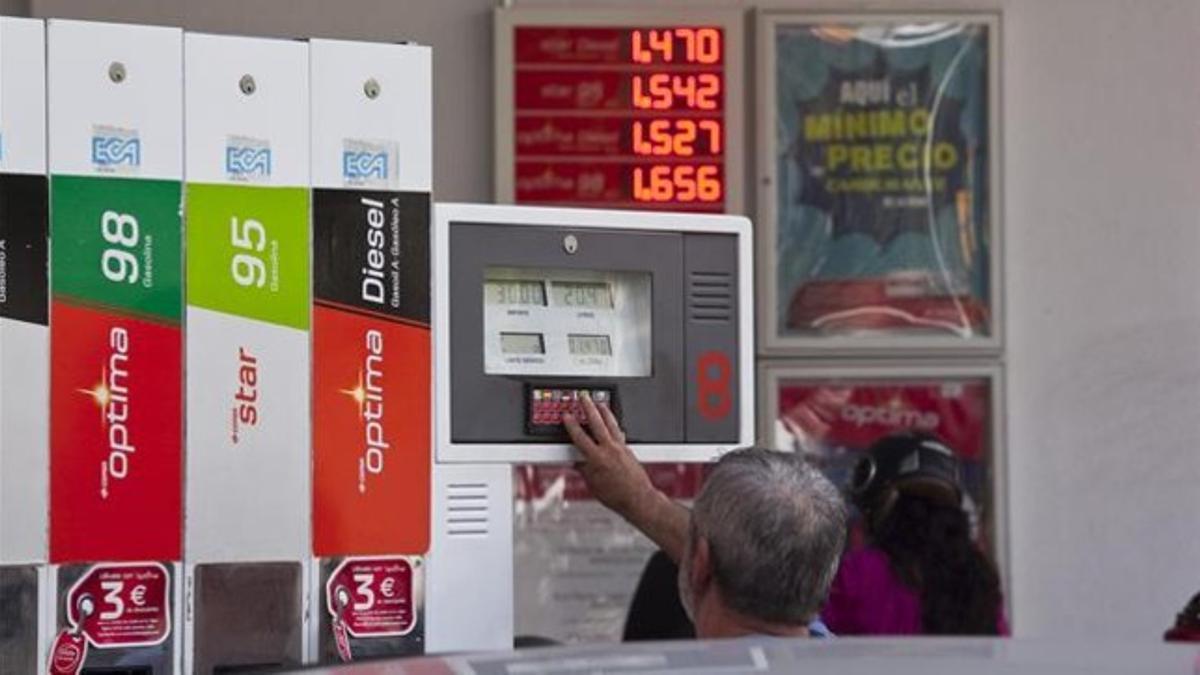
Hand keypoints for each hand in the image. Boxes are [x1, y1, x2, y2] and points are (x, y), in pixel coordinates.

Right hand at [562, 394, 656, 518]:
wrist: (638, 499)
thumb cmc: (616, 497)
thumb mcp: (592, 485)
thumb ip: (584, 470)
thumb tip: (577, 462)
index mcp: (597, 459)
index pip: (580, 437)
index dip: (572, 425)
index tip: (567, 416)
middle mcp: (609, 450)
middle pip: (597, 423)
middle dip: (588, 408)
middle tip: (583, 397)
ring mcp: (620, 448)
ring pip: (611, 424)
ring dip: (604, 411)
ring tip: (599, 403)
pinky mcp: (628, 450)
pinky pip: (619, 432)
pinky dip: (614, 424)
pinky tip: (613, 422)